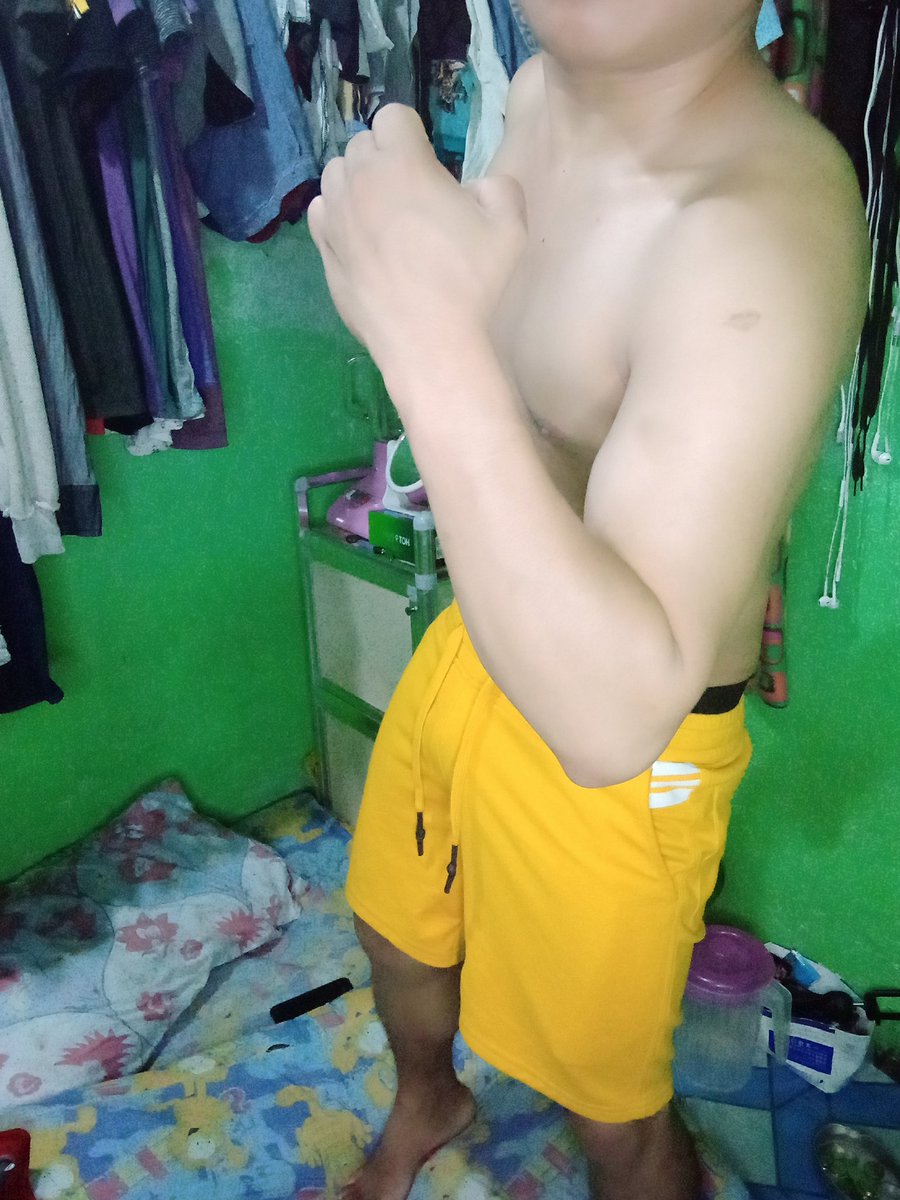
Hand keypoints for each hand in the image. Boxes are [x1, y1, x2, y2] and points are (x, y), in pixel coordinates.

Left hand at [307, 105, 526, 372]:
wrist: (428, 341)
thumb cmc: (471, 281)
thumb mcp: (510, 223)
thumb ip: (496, 186)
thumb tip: (473, 188)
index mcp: (401, 162)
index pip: (393, 116)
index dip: (413, 135)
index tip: (429, 164)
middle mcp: (360, 180)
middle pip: (362, 143)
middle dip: (384, 157)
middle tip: (411, 193)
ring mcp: (336, 217)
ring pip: (337, 175)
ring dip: (357, 182)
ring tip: (383, 212)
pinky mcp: (325, 251)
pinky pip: (321, 212)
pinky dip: (337, 214)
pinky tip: (360, 235)